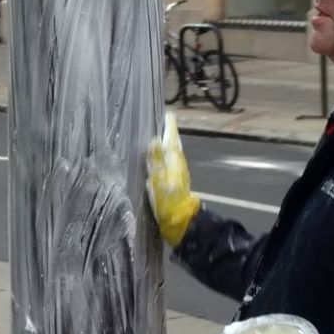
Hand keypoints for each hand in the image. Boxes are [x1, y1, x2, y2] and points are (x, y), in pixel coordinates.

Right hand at [146, 112, 199, 245]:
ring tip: (157, 136)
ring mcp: (178, 171)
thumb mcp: (158, 177)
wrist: (179, 220)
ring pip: (172, 151)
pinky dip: (165, 154)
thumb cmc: (167, 198)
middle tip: (162, 122)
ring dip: (166, 143)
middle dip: (168, 132)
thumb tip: (155, 139)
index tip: (167, 113)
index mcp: (174, 158)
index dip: (168, 125)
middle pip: (173, 142)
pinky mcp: (176, 180)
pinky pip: (169, 160)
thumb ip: (155, 158)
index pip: (171, 136)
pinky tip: (158, 157)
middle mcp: (178, 162)